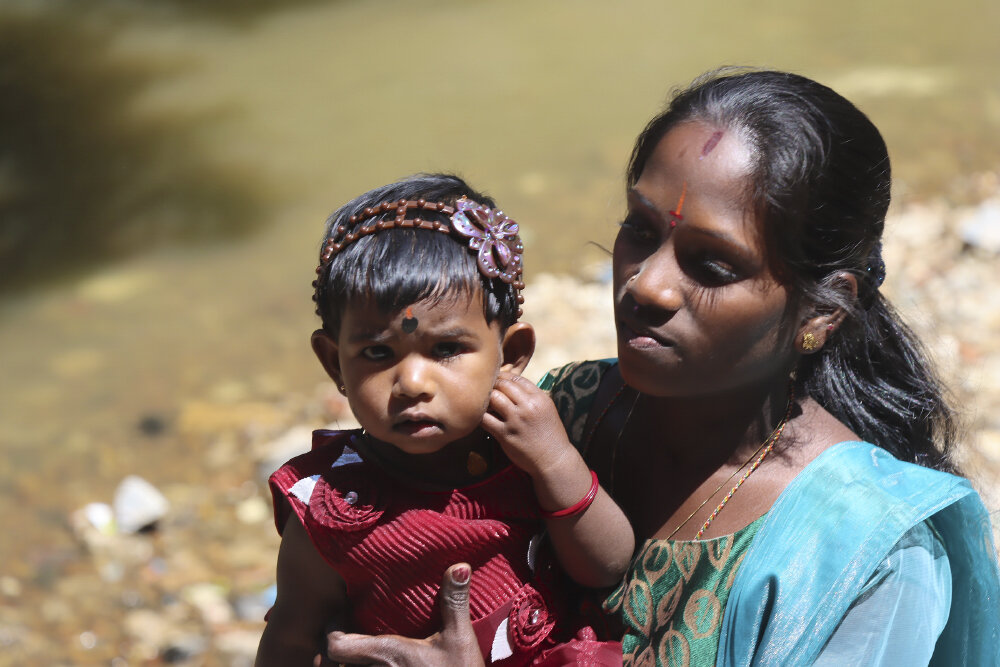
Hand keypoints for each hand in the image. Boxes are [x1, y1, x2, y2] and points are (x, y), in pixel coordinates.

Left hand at [315, 563, 482, 666]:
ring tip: (357, 652)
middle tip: (348, 632)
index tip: (344, 615)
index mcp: (386, 654)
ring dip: (346, 664)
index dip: (332, 630)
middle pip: (333, 663)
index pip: (335, 644)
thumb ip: (453, 602)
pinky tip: (372, 664)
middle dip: (335, 650)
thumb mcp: (459, 639)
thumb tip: (459, 566)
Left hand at [482, 371, 575, 478]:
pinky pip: (486, 419)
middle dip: (494, 384)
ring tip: (484, 401)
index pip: (517, 378)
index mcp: (540, 399)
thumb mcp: (547, 410)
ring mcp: (516, 420)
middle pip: (504, 385)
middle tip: (487, 388)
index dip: (505, 376)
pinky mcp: (506, 434)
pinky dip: (480, 415)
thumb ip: (532, 397)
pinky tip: (480, 416)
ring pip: (494, 398)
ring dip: (486, 397)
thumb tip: (513, 387)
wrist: (554, 460)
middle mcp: (528, 406)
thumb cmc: (551, 435)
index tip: (498, 379)